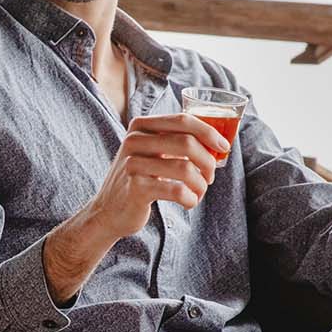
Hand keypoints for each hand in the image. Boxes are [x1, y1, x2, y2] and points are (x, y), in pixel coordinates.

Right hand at [82, 113, 228, 239]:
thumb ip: (176, 141)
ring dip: (201, 184)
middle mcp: (134, 140)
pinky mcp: (136, 188)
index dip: (208, 132)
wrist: (108, 211)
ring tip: (199, 192)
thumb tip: (217, 142)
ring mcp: (132, 164)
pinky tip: (188, 202)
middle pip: (187, 142)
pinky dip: (190, 199)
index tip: (223, 147)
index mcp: (140, 126)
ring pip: (185, 169)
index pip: (183, 120)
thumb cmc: (140, 179)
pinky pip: (177, 191)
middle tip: (210, 176)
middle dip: (207, 161)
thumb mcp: (152, 153)